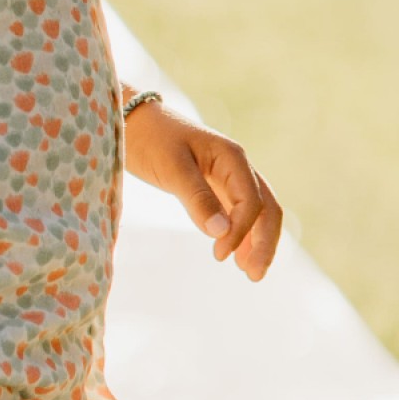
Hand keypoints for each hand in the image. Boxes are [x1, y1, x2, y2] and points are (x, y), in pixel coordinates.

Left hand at [123, 100, 283, 279]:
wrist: (132, 122)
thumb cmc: (150, 140)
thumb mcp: (172, 168)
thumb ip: (197, 199)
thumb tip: (221, 233)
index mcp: (232, 158)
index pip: (251, 202)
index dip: (241, 232)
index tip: (219, 256)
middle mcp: (237, 167)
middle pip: (266, 209)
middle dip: (264, 243)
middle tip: (254, 276)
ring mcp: (228, 177)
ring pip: (256, 213)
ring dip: (257, 242)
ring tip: (250, 273)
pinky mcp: (214, 186)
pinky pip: (238, 213)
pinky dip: (241, 235)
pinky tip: (237, 256)